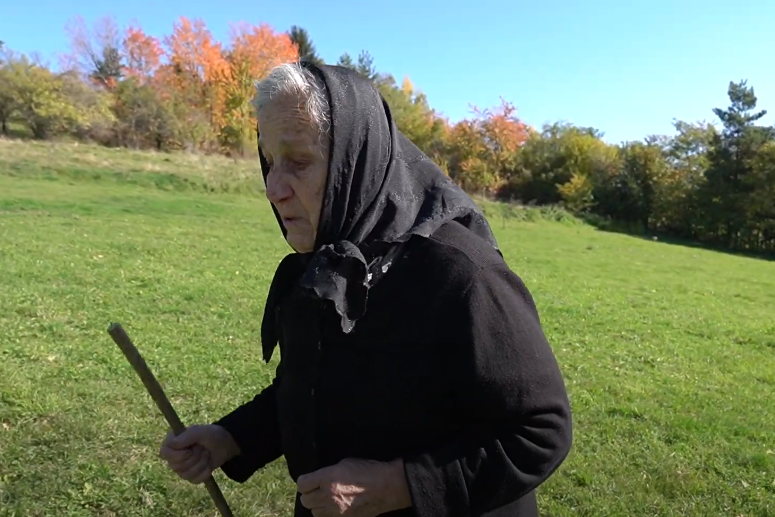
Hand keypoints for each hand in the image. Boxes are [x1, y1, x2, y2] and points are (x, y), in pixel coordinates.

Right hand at [158, 424, 239, 484]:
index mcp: (173, 441)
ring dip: (201, 464)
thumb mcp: (201, 432)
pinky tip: (209, 464)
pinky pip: (194, 480)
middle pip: (175, 466)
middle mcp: (174, 455)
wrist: (226, 445)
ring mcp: (181, 467)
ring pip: (185, 475)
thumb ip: (186, 436)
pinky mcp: (190, 476)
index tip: (189, 451)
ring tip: (206, 454)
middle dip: (194, 458)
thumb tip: (172, 444)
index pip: (164, 453)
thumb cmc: (211, 435)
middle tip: (202, 448)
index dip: (177, 455)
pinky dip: (204, 472)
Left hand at [297, 458, 411, 516]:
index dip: (305, 482)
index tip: (309, 481)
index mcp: (328, 478)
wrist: (386, 487)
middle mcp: (329, 495)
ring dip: (318, 506)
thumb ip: (328, 472)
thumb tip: (318, 478)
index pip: (302, 484)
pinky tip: (336, 507)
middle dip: (309, 495)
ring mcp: (337, 510)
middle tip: (317, 490)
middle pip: (305, 501)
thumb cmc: (368, 470)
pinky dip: (329, 514)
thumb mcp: (345, 463)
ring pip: (315, 513)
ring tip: (326, 500)